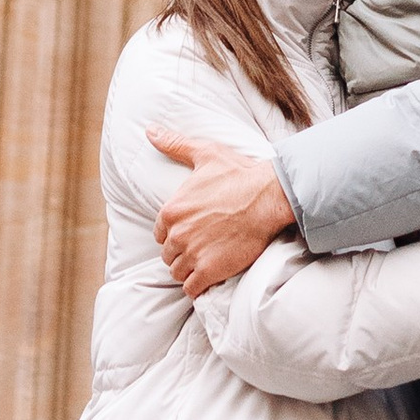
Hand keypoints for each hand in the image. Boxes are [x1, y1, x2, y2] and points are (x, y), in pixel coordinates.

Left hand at [151, 133, 296, 296]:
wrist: (269, 197)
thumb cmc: (239, 173)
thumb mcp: (205, 153)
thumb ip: (175, 144)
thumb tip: (150, 131)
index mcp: (172, 210)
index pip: (160, 234)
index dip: (175, 234)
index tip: (191, 232)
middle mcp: (177, 234)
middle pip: (169, 254)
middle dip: (182, 253)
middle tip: (202, 247)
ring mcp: (193, 254)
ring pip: (178, 272)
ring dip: (189, 270)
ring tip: (206, 263)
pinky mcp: (209, 270)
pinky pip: (192, 288)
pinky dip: (198, 286)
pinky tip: (209, 278)